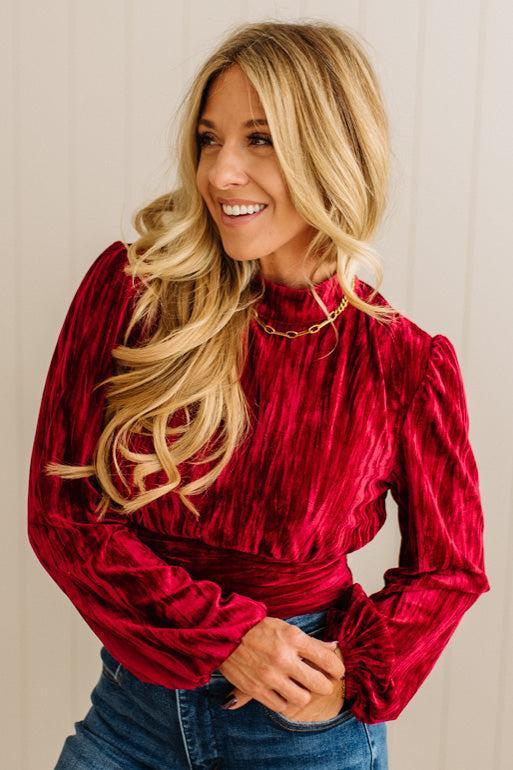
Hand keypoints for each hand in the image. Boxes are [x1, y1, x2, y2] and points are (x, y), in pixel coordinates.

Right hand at [218, 616, 345, 719]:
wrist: (225, 634)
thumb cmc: (258, 628)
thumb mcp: (285, 628)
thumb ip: (309, 641)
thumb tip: (333, 647)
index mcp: (293, 639)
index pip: (328, 660)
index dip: (337, 669)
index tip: (336, 671)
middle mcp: (284, 658)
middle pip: (320, 685)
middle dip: (324, 685)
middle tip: (320, 682)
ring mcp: (270, 676)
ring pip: (302, 699)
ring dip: (303, 694)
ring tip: (298, 687)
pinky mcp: (256, 690)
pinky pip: (281, 706)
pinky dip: (284, 701)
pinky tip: (282, 691)